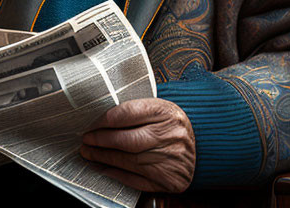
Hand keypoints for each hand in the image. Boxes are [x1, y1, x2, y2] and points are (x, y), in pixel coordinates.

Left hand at [80, 98, 194, 192]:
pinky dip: (118, 174)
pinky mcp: (171, 180)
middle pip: (127, 140)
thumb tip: (99, 120)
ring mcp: (172, 159)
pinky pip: (138, 180)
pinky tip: (105, 168)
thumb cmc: (171, 125)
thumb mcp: (158, 109)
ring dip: (104, 159)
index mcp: (166, 112)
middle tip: (86, 141)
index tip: (90, 125)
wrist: (203, 145)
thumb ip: (133, 111)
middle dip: (101, 141)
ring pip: (129, 161)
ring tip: (90, 154)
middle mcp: (171, 135)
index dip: (103, 121)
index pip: (127, 113)